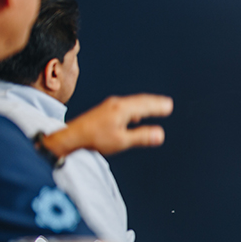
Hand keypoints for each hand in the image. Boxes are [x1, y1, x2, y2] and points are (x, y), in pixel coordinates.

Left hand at [43, 94, 172, 159]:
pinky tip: (134, 114)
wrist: (71, 136)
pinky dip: (135, 108)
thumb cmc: (94, 139)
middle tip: (166, 103)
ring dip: (144, 104)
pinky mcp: (104, 110)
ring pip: (132, 102)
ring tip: (154, 106)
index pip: (145, 105)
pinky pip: (125, 106)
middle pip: (139, 100)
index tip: (169, 106)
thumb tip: (160, 134)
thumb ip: (141, 137)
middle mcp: (116, 104)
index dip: (158, 106)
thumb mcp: (121, 141)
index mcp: (122, 109)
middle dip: (154, 102)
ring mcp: (109, 106)